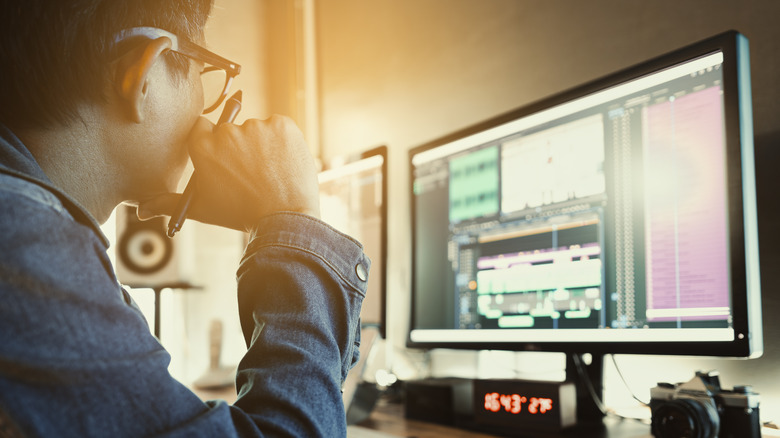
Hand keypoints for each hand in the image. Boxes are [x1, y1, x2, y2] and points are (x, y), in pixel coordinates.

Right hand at [138, 115, 319, 231]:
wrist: (284, 219)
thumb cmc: (240, 214)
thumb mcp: (200, 208)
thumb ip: (167, 203)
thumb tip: (140, 211)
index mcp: (203, 147)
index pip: (203, 128)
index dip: (215, 144)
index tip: (225, 158)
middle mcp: (227, 132)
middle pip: (231, 130)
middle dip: (240, 148)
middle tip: (251, 174)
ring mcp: (256, 126)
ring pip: (256, 130)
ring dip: (262, 145)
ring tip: (269, 173)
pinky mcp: (282, 124)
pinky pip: (279, 127)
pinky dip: (282, 141)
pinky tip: (282, 164)